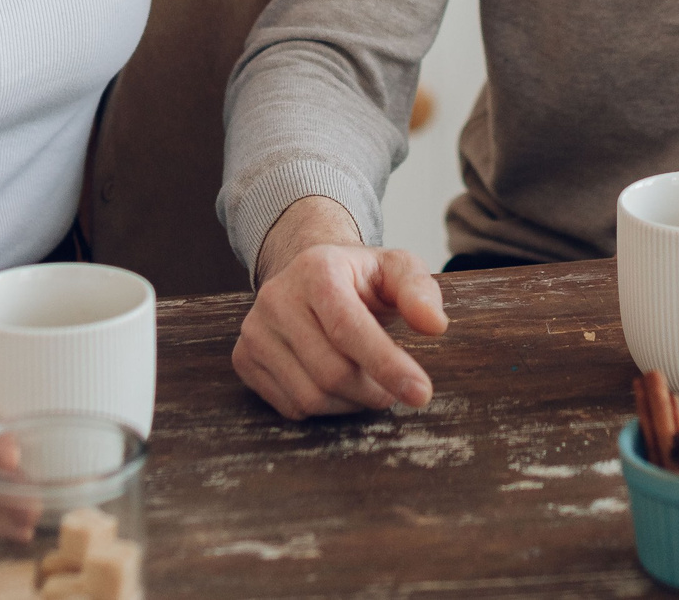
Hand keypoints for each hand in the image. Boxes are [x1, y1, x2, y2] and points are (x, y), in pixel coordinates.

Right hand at [235, 196, 448, 418]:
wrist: (311, 277)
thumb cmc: (362, 279)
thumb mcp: (398, 270)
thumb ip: (420, 292)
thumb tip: (434, 324)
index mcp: (317, 269)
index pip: (349, 328)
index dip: (387, 365)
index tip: (421, 393)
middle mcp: (277, 297)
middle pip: (332, 372)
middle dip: (374, 390)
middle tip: (397, 386)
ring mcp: (254, 330)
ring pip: (310, 396)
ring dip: (351, 403)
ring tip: (368, 383)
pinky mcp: (244, 358)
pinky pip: (290, 407)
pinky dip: (325, 408)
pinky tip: (338, 385)